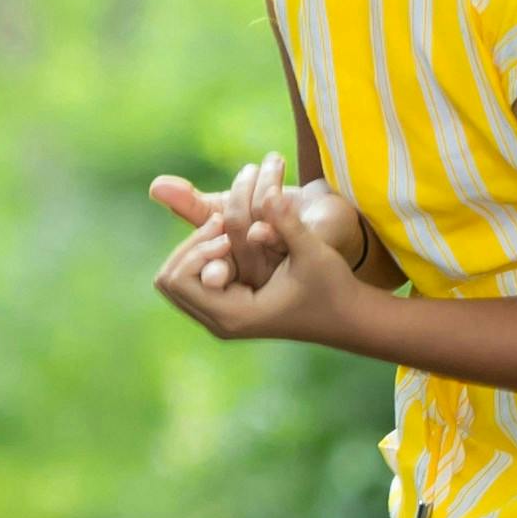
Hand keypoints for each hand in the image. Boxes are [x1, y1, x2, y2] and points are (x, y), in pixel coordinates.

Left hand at [150, 158, 386, 344]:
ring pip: (176, 280)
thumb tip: (270, 194)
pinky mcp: (228, 310)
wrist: (348, 317)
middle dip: (190, 246)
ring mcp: (221, 319)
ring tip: (226, 232)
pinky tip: (231, 241)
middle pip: (168, 279)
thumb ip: (287, 224)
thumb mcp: (311, 252)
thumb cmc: (334, 286)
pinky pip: (193, 281)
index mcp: (235, 315)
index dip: (196, 247)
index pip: (179, 277)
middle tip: (221, 227)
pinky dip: (203, 257)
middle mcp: (221, 323)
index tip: (227, 234)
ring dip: (195, 250)